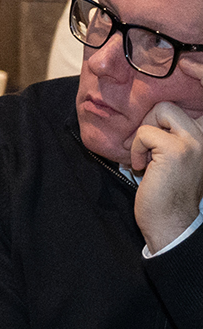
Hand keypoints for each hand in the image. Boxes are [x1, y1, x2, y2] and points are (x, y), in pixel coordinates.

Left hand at [130, 100, 202, 252]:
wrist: (170, 222)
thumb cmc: (167, 192)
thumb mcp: (175, 157)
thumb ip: (171, 136)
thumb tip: (149, 114)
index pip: (191, 106)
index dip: (162, 115)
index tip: (153, 136)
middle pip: (169, 106)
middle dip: (149, 122)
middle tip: (145, 146)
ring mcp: (192, 142)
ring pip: (161, 110)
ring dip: (143, 134)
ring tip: (145, 157)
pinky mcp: (175, 150)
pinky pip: (144, 132)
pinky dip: (135, 148)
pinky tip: (142, 167)